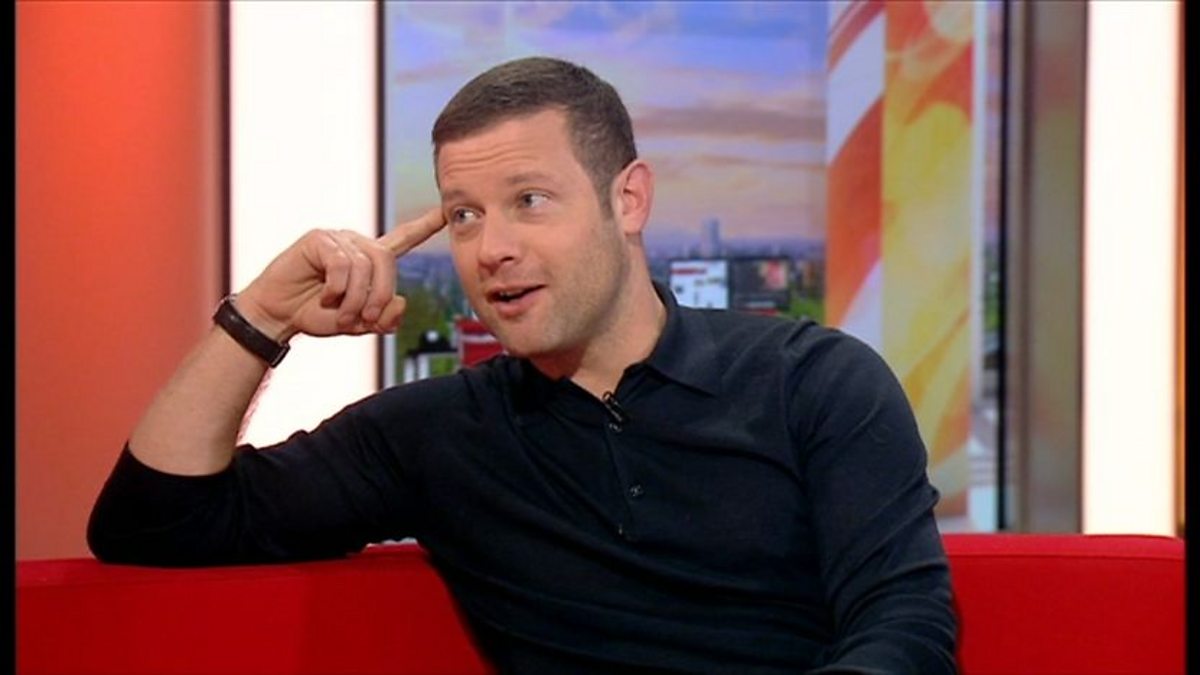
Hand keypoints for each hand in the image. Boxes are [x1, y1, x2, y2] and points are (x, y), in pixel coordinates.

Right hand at [234, 208, 445, 341]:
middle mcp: (358, 245)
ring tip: (341, 315)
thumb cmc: (316, 315)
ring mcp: (338, 239)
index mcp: (370, 261)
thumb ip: (383, 318)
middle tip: (364, 320)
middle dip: (379, 295)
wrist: (278, 316)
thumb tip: (401, 302)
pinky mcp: (318, 239)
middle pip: (386, 261)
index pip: (403, 239)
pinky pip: (341, 264)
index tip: (447, 211)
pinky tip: (325, 297)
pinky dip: (337, 289)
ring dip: (355, 299)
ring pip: (364, 266)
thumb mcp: (357, 324)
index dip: (425, 226)